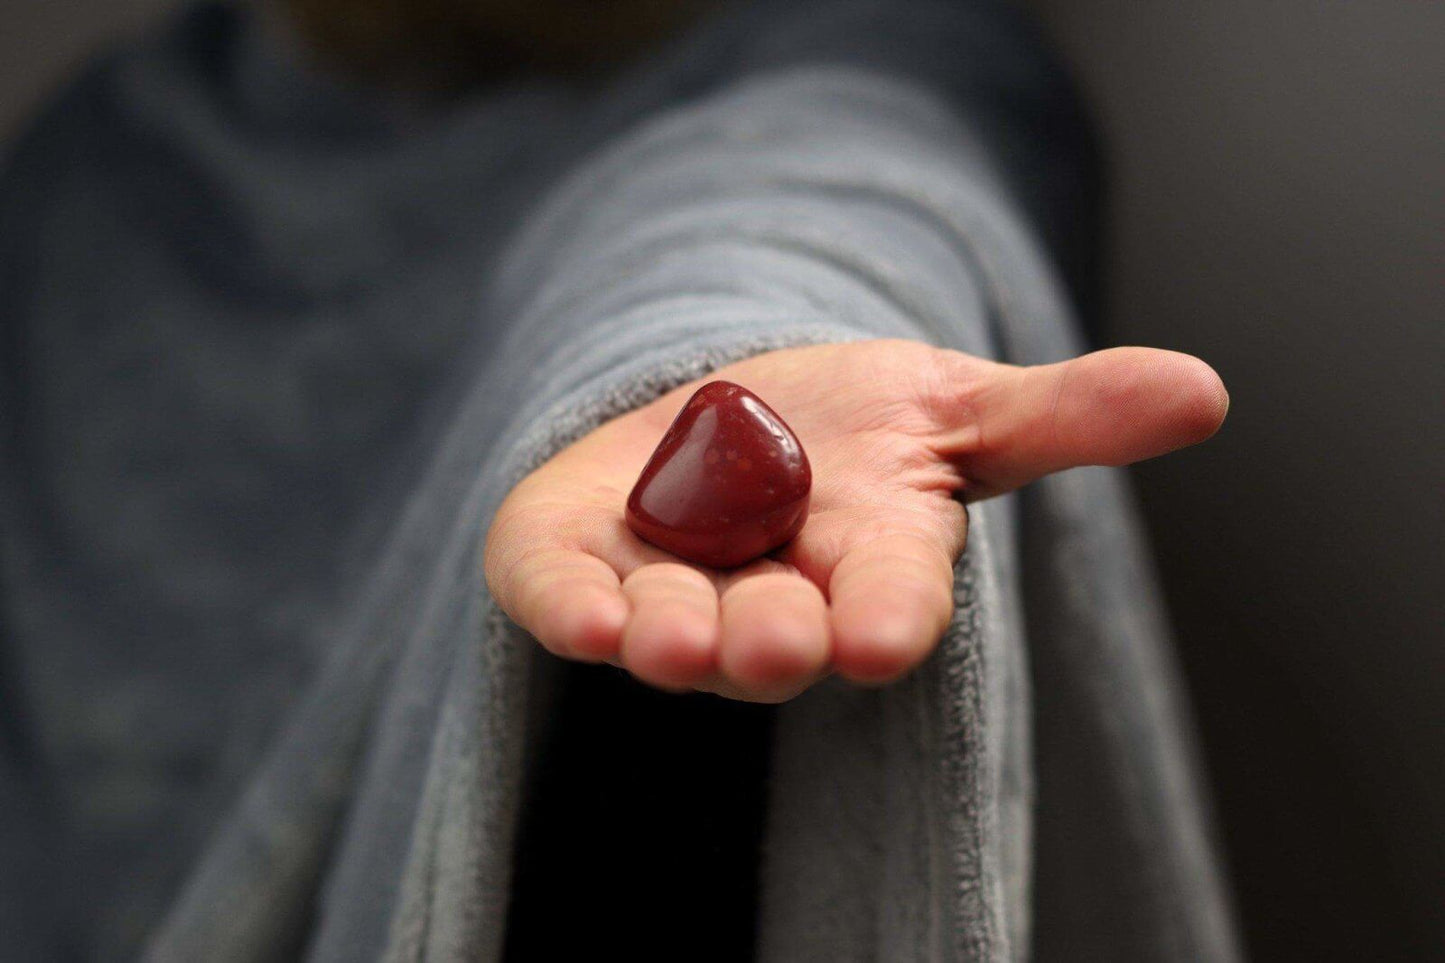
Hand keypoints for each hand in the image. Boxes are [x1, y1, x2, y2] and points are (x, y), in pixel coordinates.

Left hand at [483, 339, 1226, 701]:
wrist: (720, 421)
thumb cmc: (848, 430)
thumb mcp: (952, 406)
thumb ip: (1063, 414)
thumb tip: (1204, 394)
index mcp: (870, 565)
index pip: (891, 603)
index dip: (888, 618)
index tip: (879, 636)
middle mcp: (774, 600)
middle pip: (779, 637)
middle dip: (775, 641)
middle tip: (778, 638)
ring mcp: (672, 592)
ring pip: (674, 635)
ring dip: (673, 636)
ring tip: (666, 627)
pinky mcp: (578, 571)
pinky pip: (566, 601)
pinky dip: (572, 610)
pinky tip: (583, 617)